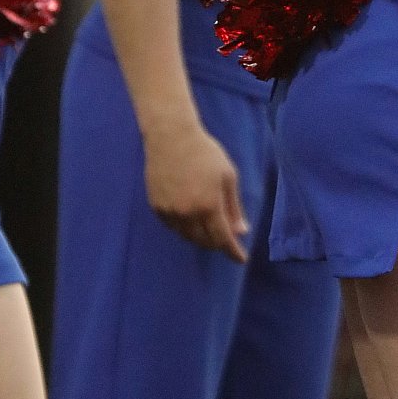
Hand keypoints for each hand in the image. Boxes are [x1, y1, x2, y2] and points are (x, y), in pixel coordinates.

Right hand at [143, 121, 249, 261]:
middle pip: (204, 241)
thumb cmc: (205, 153)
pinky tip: (190, 218)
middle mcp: (187, 213)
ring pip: (187, 236)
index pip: (222, 238)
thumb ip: (233, 207)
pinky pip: (172, 227)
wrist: (171, 138)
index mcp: (209, 205)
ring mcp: (169, 211)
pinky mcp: (156, 207)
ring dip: (200, 237)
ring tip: (208, 227)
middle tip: (225, 236)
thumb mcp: (228, 176)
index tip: (240, 259)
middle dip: (217, 243)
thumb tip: (241, 231)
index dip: (233, 252)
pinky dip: (184, 228)